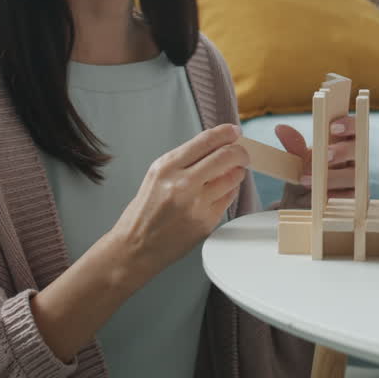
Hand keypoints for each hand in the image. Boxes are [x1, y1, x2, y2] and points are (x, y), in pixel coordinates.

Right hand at [110, 124, 247, 276]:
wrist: (136, 246)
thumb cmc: (146, 210)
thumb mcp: (157, 175)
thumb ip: (185, 160)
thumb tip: (217, 145)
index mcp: (167, 167)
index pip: (206, 141)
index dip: (226, 133)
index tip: (234, 131)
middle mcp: (182, 183)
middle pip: (226, 156)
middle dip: (240, 152)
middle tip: (242, 153)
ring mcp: (197, 204)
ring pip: (233, 178)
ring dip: (238, 172)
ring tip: (233, 172)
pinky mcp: (206, 222)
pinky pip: (229, 198)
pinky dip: (230, 190)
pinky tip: (222, 191)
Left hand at [274, 115, 355, 208]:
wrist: (299, 206)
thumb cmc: (304, 176)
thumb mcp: (297, 162)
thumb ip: (294, 146)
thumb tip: (280, 128)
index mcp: (343, 143)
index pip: (354, 128)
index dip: (349, 125)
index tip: (333, 128)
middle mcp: (353, 159)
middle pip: (359, 149)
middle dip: (343, 151)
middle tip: (327, 155)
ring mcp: (356, 179)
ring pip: (353, 175)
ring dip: (333, 177)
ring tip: (307, 180)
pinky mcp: (355, 198)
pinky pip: (351, 196)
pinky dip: (336, 195)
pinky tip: (323, 196)